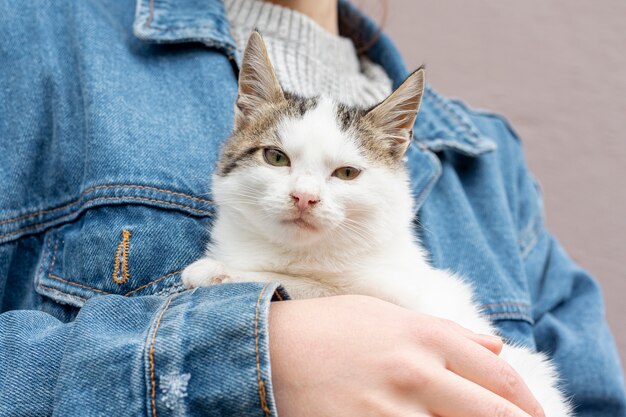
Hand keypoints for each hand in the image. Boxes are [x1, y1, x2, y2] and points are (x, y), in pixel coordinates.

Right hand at [269, 295, 544, 416]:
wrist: (272, 347)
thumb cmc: (332, 327)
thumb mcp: (387, 315)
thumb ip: (447, 333)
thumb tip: (496, 349)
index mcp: (425, 335)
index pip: (500, 375)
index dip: (528, 403)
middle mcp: (415, 370)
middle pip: (494, 414)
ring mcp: (389, 408)